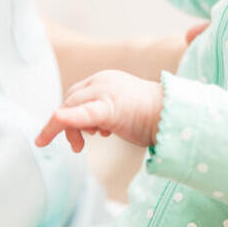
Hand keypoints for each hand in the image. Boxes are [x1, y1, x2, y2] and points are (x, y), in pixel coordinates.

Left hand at [35, 70, 163, 152]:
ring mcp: (104, 91)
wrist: (174, 116)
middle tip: (75, 146)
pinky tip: (54, 125)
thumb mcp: (120, 110)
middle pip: (70, 100)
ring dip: (67, 129)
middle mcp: (101, 81)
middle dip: (64, 124)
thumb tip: (88, 128)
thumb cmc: (152, 117)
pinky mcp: (109, 107)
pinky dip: (65, 120)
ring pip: (70, 107)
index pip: (76, 94)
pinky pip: (81, 114)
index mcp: (104, 80)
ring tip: (79, 146)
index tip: (72, 134)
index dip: (69, 114)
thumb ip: (102, 113)